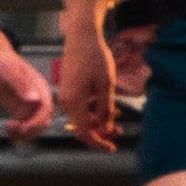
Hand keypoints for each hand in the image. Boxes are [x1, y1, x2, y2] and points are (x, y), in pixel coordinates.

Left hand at [0, 30, 55, 141]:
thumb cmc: (2, 62)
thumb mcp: (9, 72)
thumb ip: (22, 85)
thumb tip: (35, 100)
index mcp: (40, 88)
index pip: (47, 109)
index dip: (38, 121)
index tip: (24, 127)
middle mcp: (38, 98)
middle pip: (44, 121)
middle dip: (31, 130)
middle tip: (14, 128)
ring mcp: (29, 105)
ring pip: (34, 127)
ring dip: (24, 133)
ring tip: (8, 127)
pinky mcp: (20, 110)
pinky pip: (24, 126)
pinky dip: (17, 132)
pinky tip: (7, 127)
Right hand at [57, 25, 122, 151]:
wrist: (82, 37)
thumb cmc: (95, 57)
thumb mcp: (106, 84)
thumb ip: (105, 108)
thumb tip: (106, 128)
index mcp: (73, 102)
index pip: (84, 132)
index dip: (98, 143)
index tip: (112, 148)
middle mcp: (66, 102)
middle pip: (82, 127)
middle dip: (101, 133)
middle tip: (119, 133)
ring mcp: (66, 96)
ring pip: (82, 118)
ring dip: (99, 121)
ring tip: (118, 119)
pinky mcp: (69, 90)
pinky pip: (80, 108)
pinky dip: (93, 111)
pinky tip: (108, 108)